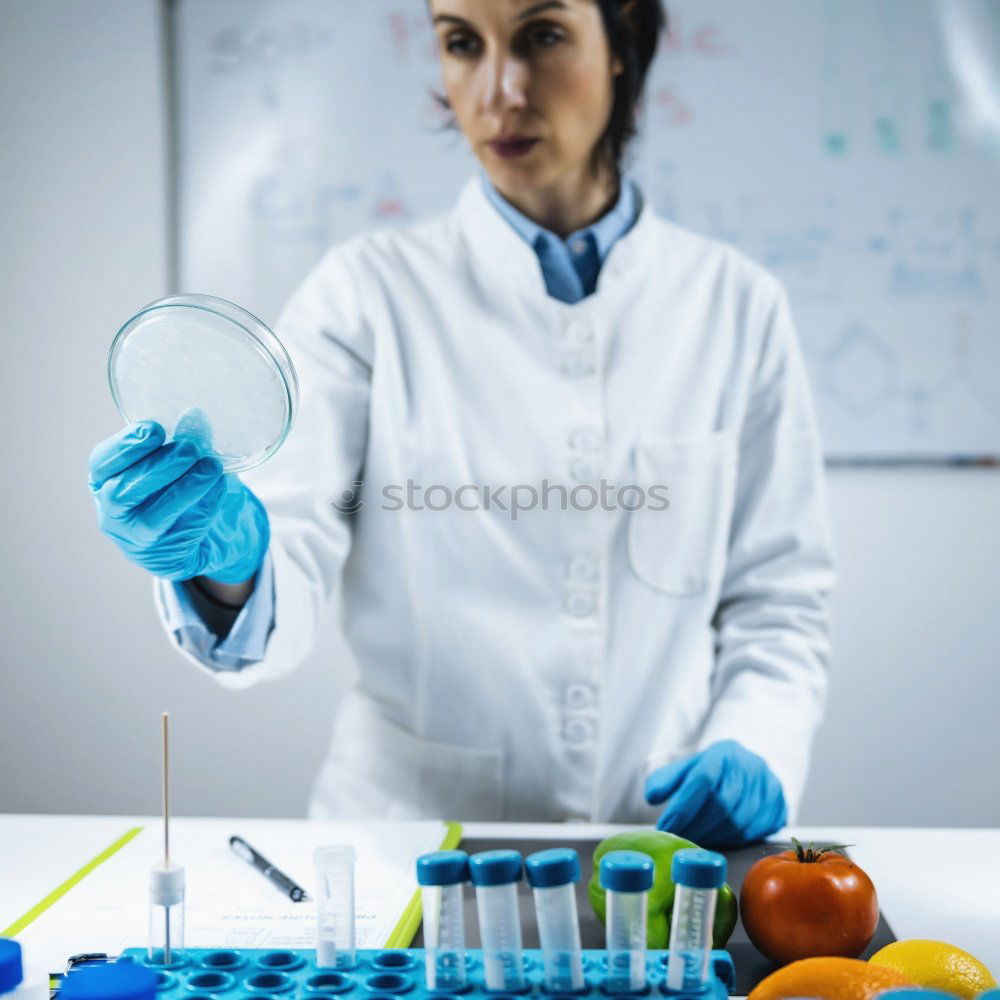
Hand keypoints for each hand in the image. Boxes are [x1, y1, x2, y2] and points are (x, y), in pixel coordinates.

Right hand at [88, 421, 269, 582]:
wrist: (187, 537)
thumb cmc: (169, 488)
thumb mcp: (170, 462)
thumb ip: (179, 441)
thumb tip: (194, 416)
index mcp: (103, 481)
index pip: (102, 462)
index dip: (126, 445)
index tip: (155, 429)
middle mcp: (112, 512)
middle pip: (122, 492)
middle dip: (157, 467)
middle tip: (189, 449)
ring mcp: (136, 538)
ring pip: (152, 517)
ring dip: (184, 489)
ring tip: (211, 467)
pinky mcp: (166, 555)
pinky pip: (184, 531)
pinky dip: (205, 505)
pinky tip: (220, 486)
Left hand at [644, 740, 786, 847]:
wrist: (750, 766)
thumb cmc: (713, 770)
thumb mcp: (687, 766)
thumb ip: (666, 779)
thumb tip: (652, 797)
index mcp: (723, 754)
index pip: (702, 781)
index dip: (682, 809)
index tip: (665, 827)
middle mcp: (749, 769)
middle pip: (720, 805)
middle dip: (694, 827)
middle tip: (677, 838)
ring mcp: (767, 788)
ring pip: (737, 822)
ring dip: (710, 836)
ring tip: (693, 840)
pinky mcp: (778, 807)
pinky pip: (753, 832)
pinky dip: (729, 840)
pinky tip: (714, 840)